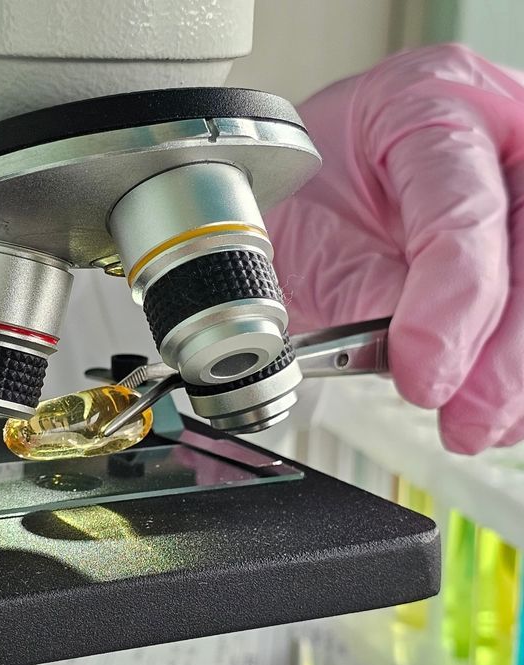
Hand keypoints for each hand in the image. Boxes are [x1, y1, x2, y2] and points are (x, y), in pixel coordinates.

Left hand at [266, 45, 523, 453]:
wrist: (319, 174)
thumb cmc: (310, 181)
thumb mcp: (303, 224)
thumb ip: (360, 286)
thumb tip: (411, 361)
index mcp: (429, 99)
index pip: (464, 208)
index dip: (452, 303)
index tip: (423, 374)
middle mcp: (501, 126)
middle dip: (506, 354)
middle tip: (465, 418)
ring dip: (523, 370)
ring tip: (478, 423)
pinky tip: (504, 406)